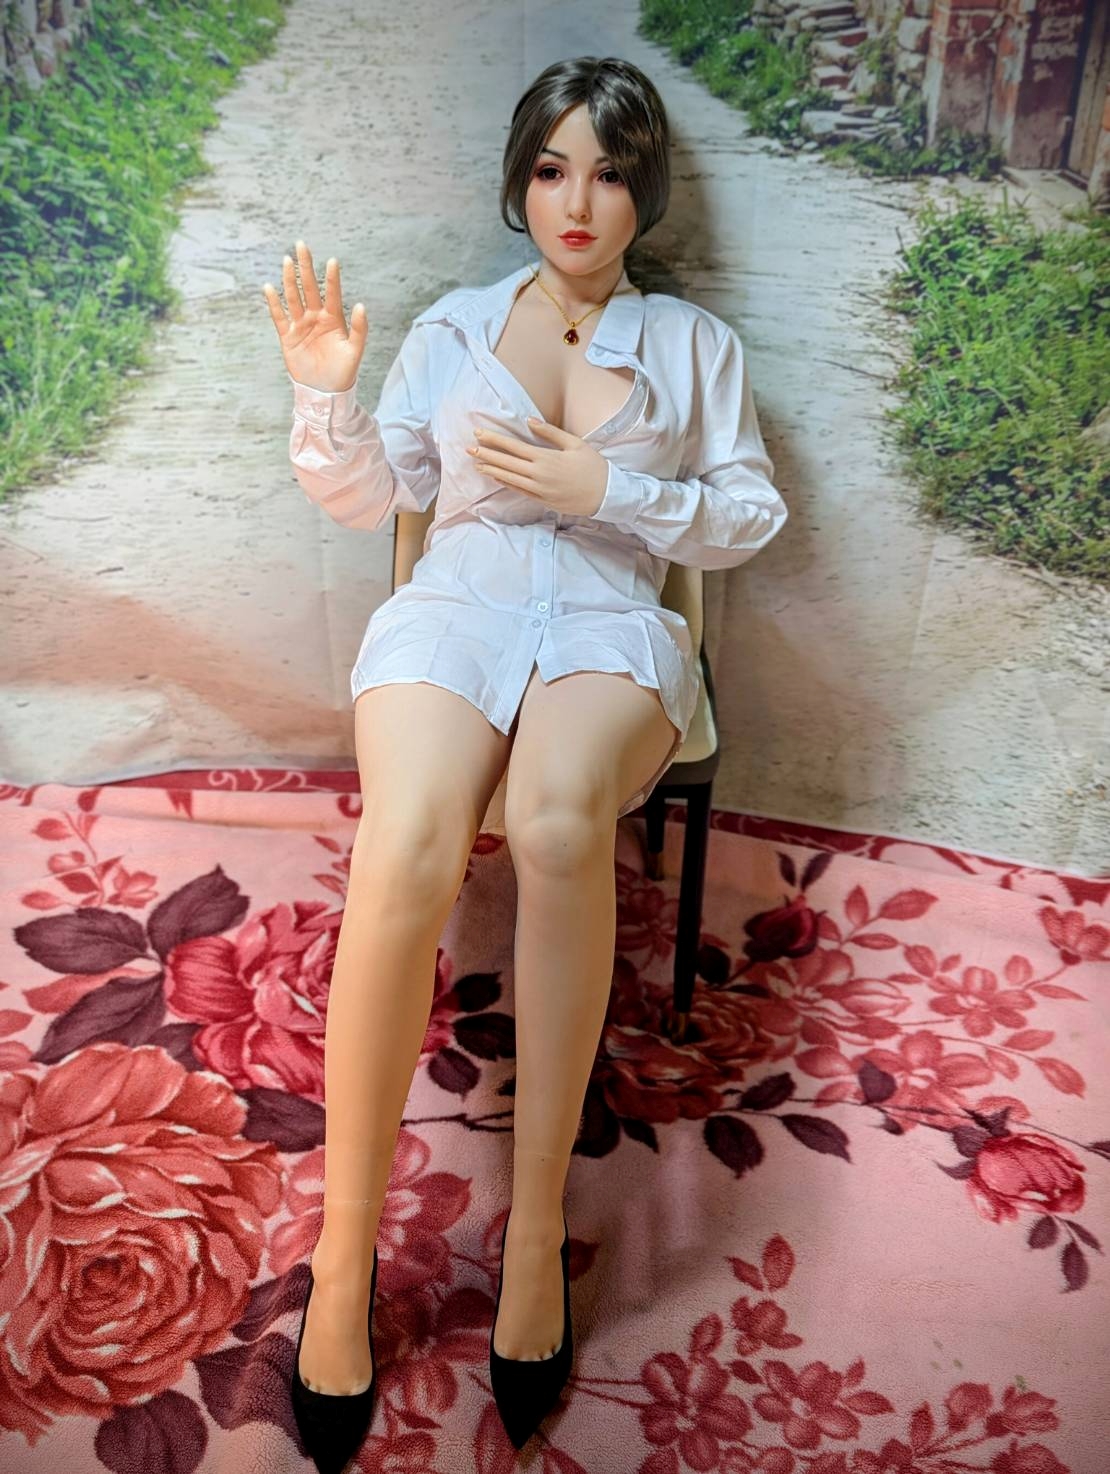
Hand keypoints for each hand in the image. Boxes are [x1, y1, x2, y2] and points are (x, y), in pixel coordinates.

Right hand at [262, 240, 367, 393]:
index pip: (332, 293)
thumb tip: (362, 305)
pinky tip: (269, 288)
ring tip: (287, 261)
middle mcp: (316, 318)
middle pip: (309, 288)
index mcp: (334, 319)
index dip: (332, 278)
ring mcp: (301, 326)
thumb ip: (360, 329)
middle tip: (301, 245)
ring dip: (289, 280)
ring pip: (293, 298)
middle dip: (305, 267)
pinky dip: (274, 303)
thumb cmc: (343, 371)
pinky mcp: (288, 337)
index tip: (332, 261)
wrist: (325, 392)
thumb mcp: (355, 351)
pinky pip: (279, 317)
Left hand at [465, 418, 609, 516]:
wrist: (606, 495)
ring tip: (476, 463)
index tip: (479, 433)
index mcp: (546, 458)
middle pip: (506, 463)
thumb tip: (530, 421)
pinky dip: (505, 483)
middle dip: (486, 454)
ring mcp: (540, 490)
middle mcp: (539, 475)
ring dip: (492, 470)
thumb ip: (550, 432)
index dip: (494, 440)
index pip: (513, 447)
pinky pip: (519, 491)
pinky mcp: (543, 500)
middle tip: (469, 448)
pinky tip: (495, 477)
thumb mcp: (575, 444)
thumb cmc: (593, 467)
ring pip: (509, 478)